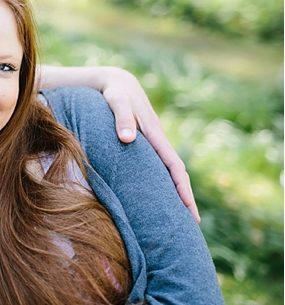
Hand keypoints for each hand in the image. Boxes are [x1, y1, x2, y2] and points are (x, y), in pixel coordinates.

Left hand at [37, 65, 199, 222]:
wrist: (114, 81)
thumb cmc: (113, 92)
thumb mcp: (116, 101)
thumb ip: (121, 118)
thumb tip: (127, 139)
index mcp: (153, 133)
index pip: (172, 165)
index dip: (181, 186)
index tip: (188, 207)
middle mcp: (157, 139)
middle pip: (175, 171)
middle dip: (184, 196)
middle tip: (193, 223)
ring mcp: (152, 141)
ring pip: (168, 169)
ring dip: (175, 190)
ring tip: (179, 215)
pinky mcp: (145, 141)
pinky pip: (158, 164)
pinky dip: (164, 179)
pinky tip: (160, 194)